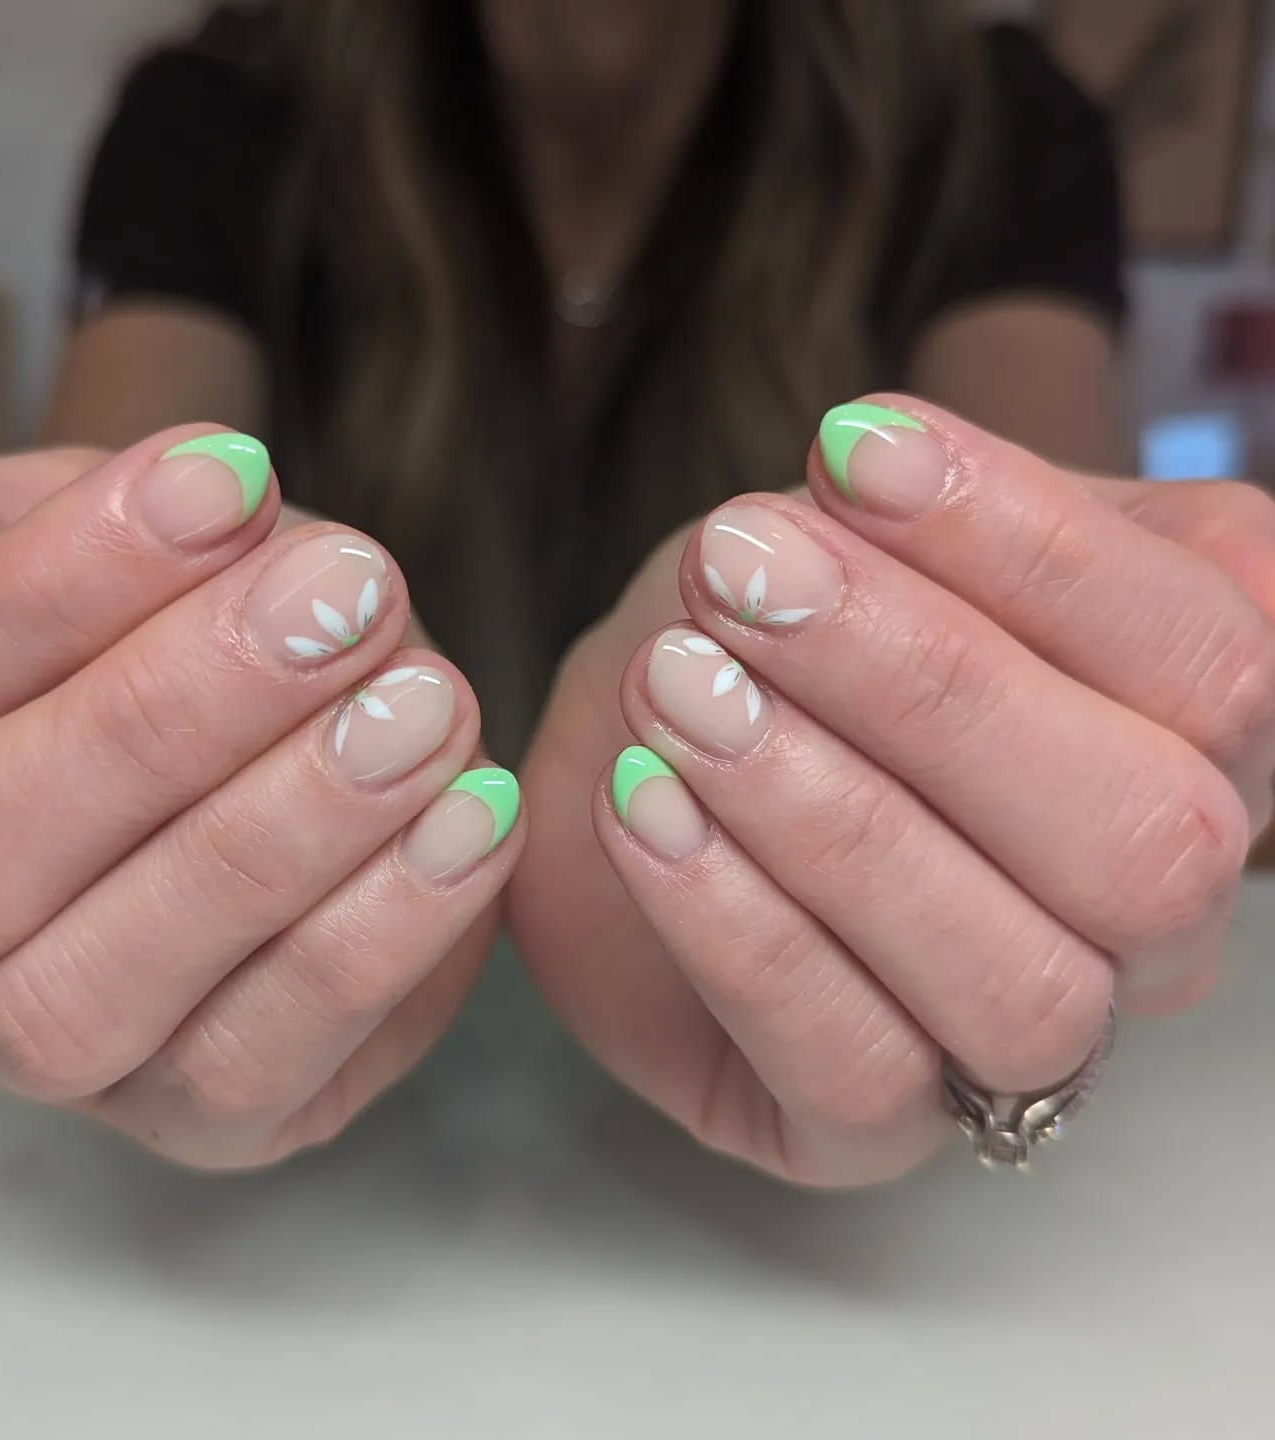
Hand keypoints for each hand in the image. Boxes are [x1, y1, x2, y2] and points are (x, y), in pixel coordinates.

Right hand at [0, 432, 522, 1168]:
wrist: (314, 716)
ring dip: (283, 830)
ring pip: (105, 984)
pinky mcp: (214, 1117)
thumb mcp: (48, 525)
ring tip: (420, 707)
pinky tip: (470, 816)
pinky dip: (379, 931)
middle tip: (339, 597)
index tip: (225, 478)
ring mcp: (64, 1055)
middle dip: (167, 714)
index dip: (56, 584)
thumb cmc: (161, 614)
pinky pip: (265, 1059)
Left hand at [512, 399, 1273, 1185]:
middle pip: (1143, 836)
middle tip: (744, 573)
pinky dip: (740, 926)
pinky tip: (645, 807)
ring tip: (678, 689)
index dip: (1036, 546)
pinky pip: (857, 1065)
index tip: (853, 451)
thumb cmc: (766, 642)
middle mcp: (1152, 912)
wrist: (634, 759)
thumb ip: (925, 517)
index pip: (1217, 651)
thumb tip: (883, 475)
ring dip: (829, 816)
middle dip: (929, 686)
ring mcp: (1025, 1043)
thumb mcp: (848, 544)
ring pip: (1016, 979)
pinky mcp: (874, 1129)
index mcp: (1197, 740)